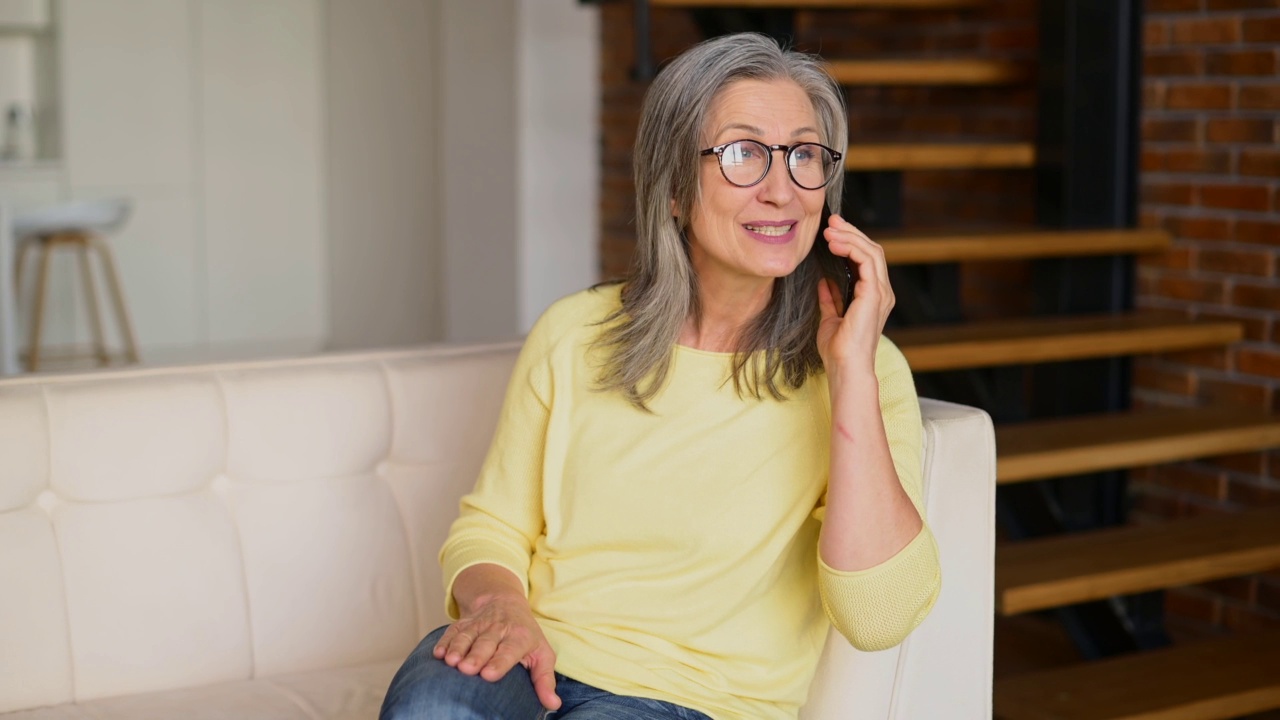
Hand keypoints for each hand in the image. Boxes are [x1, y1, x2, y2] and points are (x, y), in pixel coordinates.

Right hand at [432, 594, 561, 710]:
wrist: (506, 602)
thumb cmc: (526, 636)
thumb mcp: (541, 654)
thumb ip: (545, 680)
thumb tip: (553, 705)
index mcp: (520, 637)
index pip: (510, 650)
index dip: (499, 661)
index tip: (489, 674)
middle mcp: (499, 628)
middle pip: (486, 642)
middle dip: (476, 655)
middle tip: (467, 669)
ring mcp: (479, 624)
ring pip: (467, 635)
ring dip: (457, 647)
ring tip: (450, 662)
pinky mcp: (464, 623)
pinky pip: (452, 631)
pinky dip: (444, 641)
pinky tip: (437, 654)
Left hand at [816, 214, 894, 372]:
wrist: (845, 368)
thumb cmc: (839, 351)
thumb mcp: (830, 319)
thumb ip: (830, 299)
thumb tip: (824, 282)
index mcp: (873, 298)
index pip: (866, 261)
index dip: (851, 243)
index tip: (832, 232)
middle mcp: (881, 293)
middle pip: (872, 251)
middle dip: (851, 233)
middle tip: (832, 221)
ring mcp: (880, 293)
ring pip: (871, 252)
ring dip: (850, 236)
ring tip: (830, 229)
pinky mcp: (874, 294)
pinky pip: (866, 261)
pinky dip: (851, 248)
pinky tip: (835, 243)